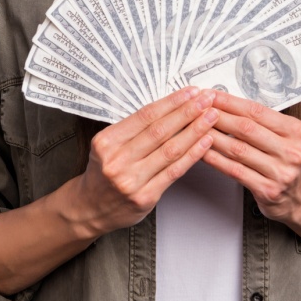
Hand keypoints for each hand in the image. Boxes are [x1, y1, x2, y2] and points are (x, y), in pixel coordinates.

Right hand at [71, 86, 218, 235]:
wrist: (89, 208)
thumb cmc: (103, 172)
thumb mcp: (107, 145)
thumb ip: (133, 130)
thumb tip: (170, 107)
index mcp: (107, 141)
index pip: (145, 116)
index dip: (171, 102)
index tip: (190, 92)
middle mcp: (117, 160)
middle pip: (159, 130)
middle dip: (187, 112)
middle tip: (206, 99)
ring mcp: (131, 180)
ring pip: (170, 150)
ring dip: (195, 131)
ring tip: (211, 117)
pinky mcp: (144, 197)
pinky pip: (174, 172)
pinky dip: (192, 155)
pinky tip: (205, 143)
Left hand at [202, 90, 300, 224]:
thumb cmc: (289, 162)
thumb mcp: (288, 137)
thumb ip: (265, 122)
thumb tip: (227, 104)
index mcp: (297, 132)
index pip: (257, 111)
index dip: (230, 102)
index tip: (212, 95)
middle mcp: (292, 152)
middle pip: (246, 129)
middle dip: (218, 116)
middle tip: (198, 108)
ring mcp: (280, 173)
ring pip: (237, 149)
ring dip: (212, 136)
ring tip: (196, 127)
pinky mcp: (267, 190)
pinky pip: (235, 170)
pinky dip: (216, 159)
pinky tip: (203, 152)